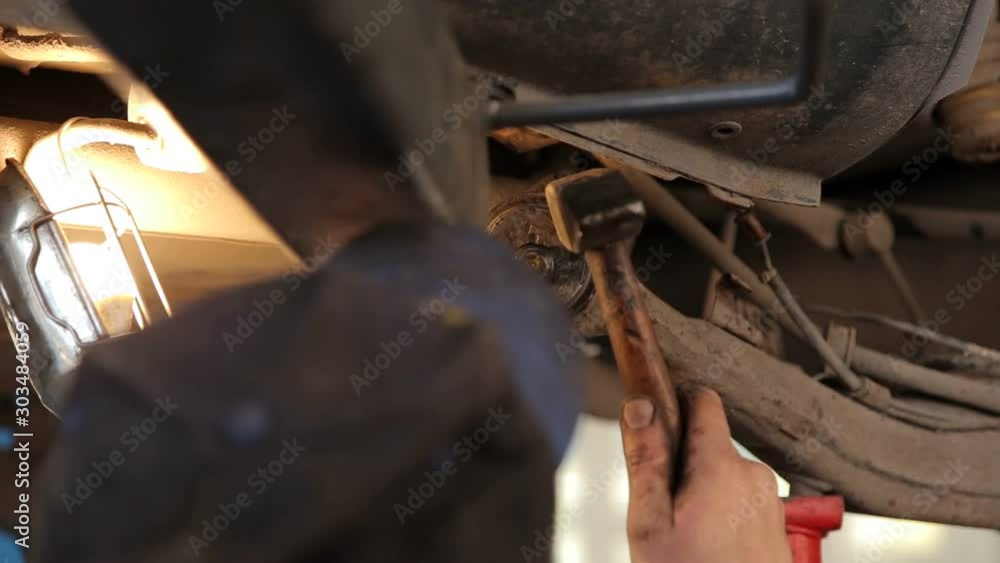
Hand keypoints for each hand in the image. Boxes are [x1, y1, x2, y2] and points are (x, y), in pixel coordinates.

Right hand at [620, 388, 790, 562]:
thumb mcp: (650, 524)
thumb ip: (646, 460)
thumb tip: (641, 405)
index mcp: (721, 467)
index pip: (703, 403)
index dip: (676, 406)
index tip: (657, 423)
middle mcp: (755, 478)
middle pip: (709, 446)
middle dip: (683, 467)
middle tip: (664, 511)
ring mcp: (770, 505)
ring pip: (724, 478)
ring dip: (703, 496)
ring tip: (686, 538)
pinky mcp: (777, 529)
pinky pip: (742, 505)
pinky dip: (722, 518)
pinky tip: (707, 549)